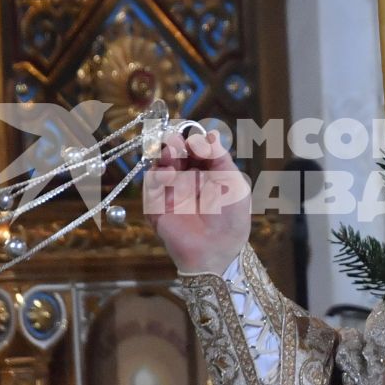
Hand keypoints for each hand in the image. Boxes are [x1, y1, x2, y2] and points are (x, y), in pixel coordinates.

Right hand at [144, 129, 250, 274]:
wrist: (218, 251)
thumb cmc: (231, 219)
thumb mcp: (233, 184)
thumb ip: (220, 158)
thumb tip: (209, 133)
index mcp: (206, 174)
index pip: (194, 150)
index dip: (192, 141)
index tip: (193, 138)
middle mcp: (186, 181)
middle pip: (174, 155)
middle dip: (174, 145)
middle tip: (175, 141)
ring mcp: (170, 193)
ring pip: (160, 167)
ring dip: (163, 157)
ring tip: (170, 152)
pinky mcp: (156, 208)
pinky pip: (150, 188)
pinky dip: (156, 176)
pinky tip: (166, 174)